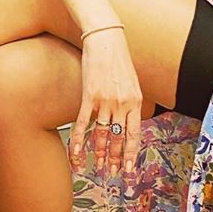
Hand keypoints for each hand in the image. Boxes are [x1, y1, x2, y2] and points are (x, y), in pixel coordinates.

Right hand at [68, 29, 142, 178]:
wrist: (106, 39)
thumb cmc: (118, 58)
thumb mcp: (132, 81)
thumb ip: (131, 100)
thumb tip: (130, 116)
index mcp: (135, 101)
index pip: (133, 134)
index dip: (130, 153)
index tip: (128, 168)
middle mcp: (122, 103)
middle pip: (117, 138)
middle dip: (114, 158)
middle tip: (111, 172)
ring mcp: (105, 101)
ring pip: (101, 134)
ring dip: (98, 152)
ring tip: (97, 166)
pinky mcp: (89, 96)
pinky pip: (83, 124)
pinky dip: (79, 141)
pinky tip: (76, 153)